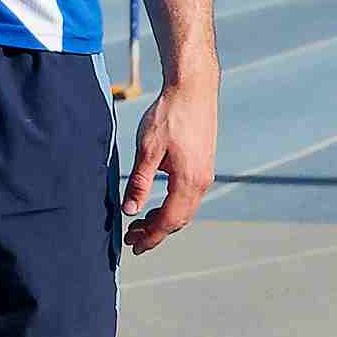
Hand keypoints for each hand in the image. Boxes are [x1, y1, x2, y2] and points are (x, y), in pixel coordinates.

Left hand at [122, 78, 214, 253]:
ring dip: (163, 220)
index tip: (133, 246)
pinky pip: (188, 196)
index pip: (170, 220)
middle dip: (156, 232)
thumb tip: (131, 211)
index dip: (151, 236)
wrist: (193, 90)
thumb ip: (140, 182)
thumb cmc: (168, 115)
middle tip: (131, 239)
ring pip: (185, 209)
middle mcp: (202, 181)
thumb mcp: (147, 150)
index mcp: (189, 180)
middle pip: (179, 219)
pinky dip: (171, 207)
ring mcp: (205, 173)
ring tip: (139, 225)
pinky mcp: (202, 165)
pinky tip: (155, 205)